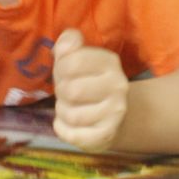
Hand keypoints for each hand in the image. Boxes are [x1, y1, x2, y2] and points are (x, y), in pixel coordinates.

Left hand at [51, 29, 128, 151]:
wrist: (113, 116)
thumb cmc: (87, 82)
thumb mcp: (78, 58)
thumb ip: (68, 45)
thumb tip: (65, 43)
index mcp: (109, 62)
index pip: (73, 62)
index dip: (60, 68)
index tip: (63, 72)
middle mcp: (118, 85)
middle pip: (71, 90)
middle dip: (61, 92)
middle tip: (66, 93)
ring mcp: (116, 112)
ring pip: (71, 115)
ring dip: (61, 112)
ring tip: (68, 108)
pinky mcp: (108, 134)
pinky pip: (73, 135)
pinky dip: (62, 129)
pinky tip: (66, 124)